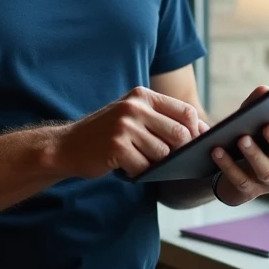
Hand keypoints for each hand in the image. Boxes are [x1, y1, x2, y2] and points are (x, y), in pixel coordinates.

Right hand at [48, 87, 205, 179]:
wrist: (67, 145)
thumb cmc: (106, 134)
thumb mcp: (132, 115)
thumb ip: (162, 119)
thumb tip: (202, 132)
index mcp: (142, 96)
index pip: (186, 111)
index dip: (195, 131)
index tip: (193, 145)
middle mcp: (134, 107)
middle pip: (179, 134)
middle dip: (178, 152)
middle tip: (166, 160)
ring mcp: (125, 126)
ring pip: (163, 154)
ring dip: (154, 164)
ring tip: (138, 160)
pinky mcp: (116, 146)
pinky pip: (144, 167)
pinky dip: (138, 172)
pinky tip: (125, 167)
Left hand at [210, 85, 268, 205]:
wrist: (230, 175)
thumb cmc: (248, 142)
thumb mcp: (250, 123)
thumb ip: (256, 106)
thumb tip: (263, 90)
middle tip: (268, 126)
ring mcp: (268, 182)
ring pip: (265, 170)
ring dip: (254, 153)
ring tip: (242, 138)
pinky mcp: (248, 191)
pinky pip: (239, 179)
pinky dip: (228, 164)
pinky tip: (217, 150)